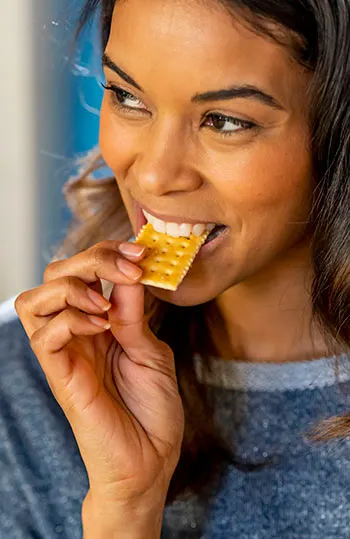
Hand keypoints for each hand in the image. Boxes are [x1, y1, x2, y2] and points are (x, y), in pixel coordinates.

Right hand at [15, 240, 184, 510]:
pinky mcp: (60, 377)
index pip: (83, 272)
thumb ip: (134, 314)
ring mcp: (65, 354)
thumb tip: (126, 272)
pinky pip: (44, 335)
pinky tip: (100, 326)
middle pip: (54, 275)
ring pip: (34, 300)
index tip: (140, 252)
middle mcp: (77, 334)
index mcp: (99, 324)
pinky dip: (70, 319)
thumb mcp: (151, 351)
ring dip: (72, 287)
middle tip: (127, 267)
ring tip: (106, 303)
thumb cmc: (153, 409)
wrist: (151, 461)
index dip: (107, 253)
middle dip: (90, 259)